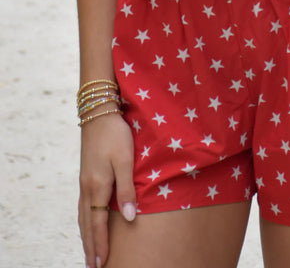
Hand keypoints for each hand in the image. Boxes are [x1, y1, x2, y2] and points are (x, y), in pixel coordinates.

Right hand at [78, 110, 136, 267]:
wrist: (99, 114)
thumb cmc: (116, 135)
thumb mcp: (125, 160)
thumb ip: (127, 189)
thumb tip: (129, 217)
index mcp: (98, 186)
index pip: (98, 222)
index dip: (100, 243)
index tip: (101, 262)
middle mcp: (87, 187)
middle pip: (88, 223)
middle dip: (90, 246)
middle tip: (93, 266)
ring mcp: (84, 181)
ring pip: (83, 215)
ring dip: (86, 235)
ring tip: (89, 251)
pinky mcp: (85, 175)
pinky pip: (82, 205)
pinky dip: (84, 220)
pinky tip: (88, 222)